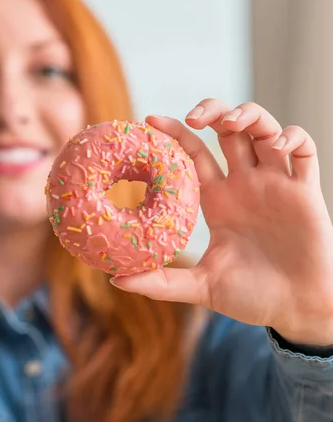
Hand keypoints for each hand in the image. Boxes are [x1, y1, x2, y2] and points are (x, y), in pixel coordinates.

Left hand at [111, 99, 332, 345]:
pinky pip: (305, 149)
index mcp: (217, 199)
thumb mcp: (201, 286)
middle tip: (194, 118)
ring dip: (248, 115)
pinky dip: (292, 136)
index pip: (194, 152)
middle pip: (228, 130)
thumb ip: (161, 282)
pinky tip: (277, 146)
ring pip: (264, 129)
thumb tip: (116, 279)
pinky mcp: (305, 191)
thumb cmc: (250, 297)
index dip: (175, 132)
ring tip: (230, 122)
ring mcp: (275, 184)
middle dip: (212, 111)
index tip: (150, 119)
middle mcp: (244, 184)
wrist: (296, 310)